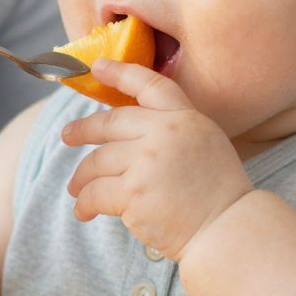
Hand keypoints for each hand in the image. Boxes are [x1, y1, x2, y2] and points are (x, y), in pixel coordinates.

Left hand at [59, 58, 250, 259]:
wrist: (228, 228)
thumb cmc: (218, 195)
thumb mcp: (204, 144)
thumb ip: (173, 131)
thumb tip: (130, 134)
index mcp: (186, 118)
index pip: (149, 83)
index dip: (120, 72)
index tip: (97, 67)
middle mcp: (165, 132)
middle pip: (110, 123)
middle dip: (82, 130)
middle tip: (67, 135)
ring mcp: (147, 161)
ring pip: (97, 161)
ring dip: (81, 177)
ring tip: (76, 189)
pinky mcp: (134, 191)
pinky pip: (95, 193)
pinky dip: (85, 204)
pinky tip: (84, 212)